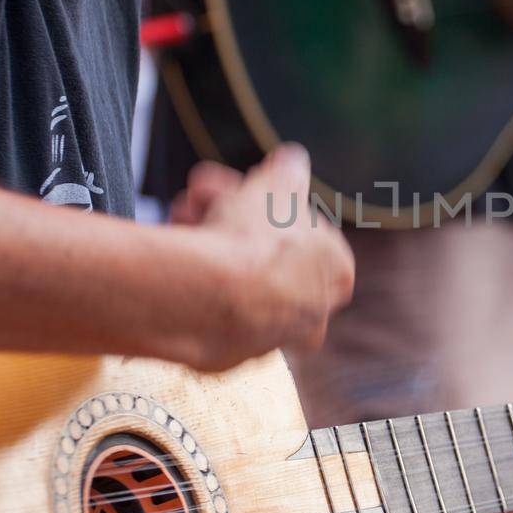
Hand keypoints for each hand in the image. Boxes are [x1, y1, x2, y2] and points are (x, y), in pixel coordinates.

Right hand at [168, 146, 354, 369]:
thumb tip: (292, 161)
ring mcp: (271, 336)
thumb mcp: (280, 181)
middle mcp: (311, 310)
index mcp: (336, 271)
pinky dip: (195, 278)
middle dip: (230, 214)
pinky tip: (176, 254)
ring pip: (237, 275)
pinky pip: (210, 304)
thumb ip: (291, 168)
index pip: (307, 229)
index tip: (243, 185)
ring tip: (179, 214)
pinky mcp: (229, 352)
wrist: (209, 298)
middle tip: (199, 194)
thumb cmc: (257, 239)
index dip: (269, 200)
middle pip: (266, 250)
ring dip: (207, 237)